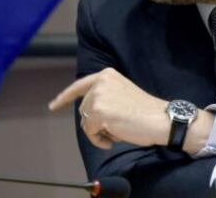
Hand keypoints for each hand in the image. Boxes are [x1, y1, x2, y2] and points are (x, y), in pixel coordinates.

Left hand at [48, 68, 172, 149]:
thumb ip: (103, 98)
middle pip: (84, 109)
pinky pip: (90, 132)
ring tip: (117, 133)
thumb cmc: (146, 112)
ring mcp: (98, 96)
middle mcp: (100, 82)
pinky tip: (113, 139)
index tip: (52, 106)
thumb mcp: (121, 95)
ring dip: (98, 132)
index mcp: (106, 75)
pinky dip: (99, 140)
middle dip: (95, 123)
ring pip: (86, 122)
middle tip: (114, 129)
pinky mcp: (99, 112)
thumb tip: (87, 113)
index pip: (79, 86)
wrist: (162, 120)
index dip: (64, 98)